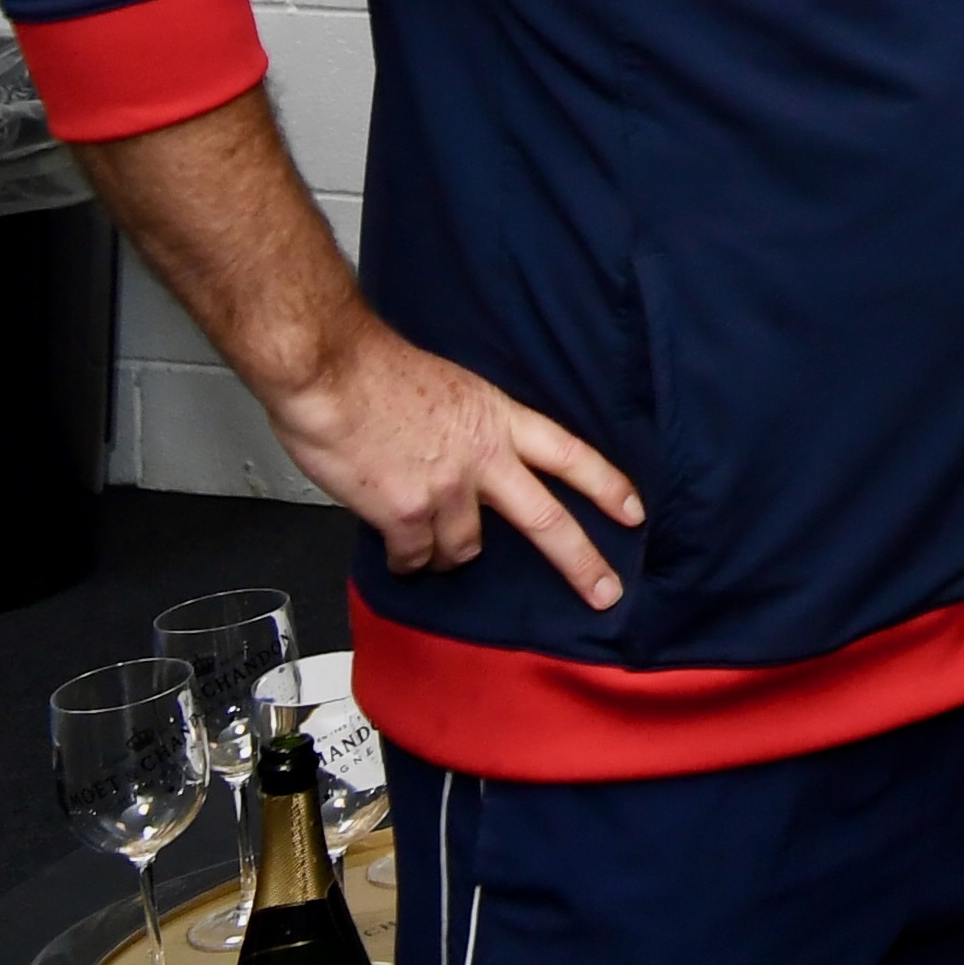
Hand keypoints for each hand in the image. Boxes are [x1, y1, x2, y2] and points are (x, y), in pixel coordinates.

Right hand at [271, 319, 643, 610]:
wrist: (329, 370)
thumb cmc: (376, 372)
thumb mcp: (452, 389)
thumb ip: (473, 430)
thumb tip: (473, 465)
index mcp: (499, 419)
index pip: (571, 455)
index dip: (607, 486)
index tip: (635, 513)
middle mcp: (484, 457)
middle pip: (547, 518)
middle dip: (582, 561)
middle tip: (606, 593)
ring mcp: (447, 489)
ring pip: (464, 550)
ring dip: (448, 555)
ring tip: (428, 544)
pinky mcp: (406, 514)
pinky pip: (416, 559)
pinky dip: (407, 561)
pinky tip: (397, 550)